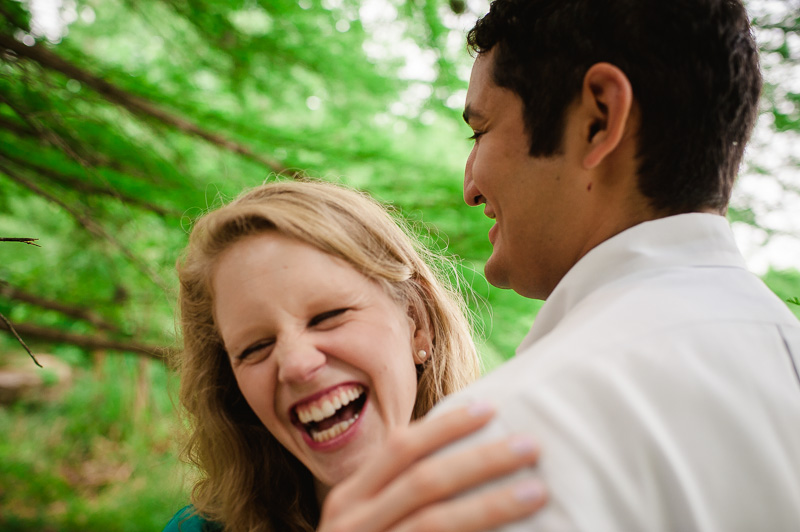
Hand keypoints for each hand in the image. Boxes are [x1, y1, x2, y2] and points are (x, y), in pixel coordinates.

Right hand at [318, 402, 545, 531]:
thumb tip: (464, 455)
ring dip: (491, 504)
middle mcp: (354, 523)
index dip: (446, 426)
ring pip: (436, 522)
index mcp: (350, 497)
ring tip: (536, 490)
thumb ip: (396, 491)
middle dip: (482, 460)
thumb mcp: (364, 519)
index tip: (490, 408)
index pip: (400, 448)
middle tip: (530, 445)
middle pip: (425, 480)